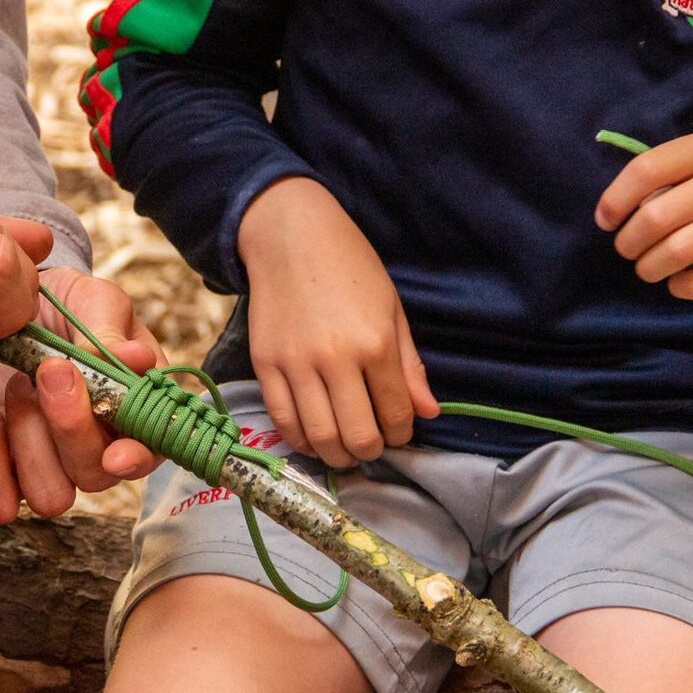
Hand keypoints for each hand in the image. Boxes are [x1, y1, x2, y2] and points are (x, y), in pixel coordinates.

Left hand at [0, 267, 164, 523]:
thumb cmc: (61, 306)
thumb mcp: (91, 301)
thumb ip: (110, 331)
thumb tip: (137, 359)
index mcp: (135, 414)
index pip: (149, 454)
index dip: (136, 459)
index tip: (116, 451)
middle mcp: (95, 451)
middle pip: (96, 476)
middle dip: (72, 427)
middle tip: (51, 368)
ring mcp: (45, 466)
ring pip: (52, 497)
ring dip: (32, 441)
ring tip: (17, 386)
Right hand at [237, 177, 437, 468]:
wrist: (291, 236)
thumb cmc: (350, 267)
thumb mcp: (392, 309)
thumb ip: (409, 366)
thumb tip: (428, 414)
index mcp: (376, 344)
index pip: (396, 414)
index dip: (402, 434)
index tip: (399, 432)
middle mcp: (336, 359)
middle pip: (357, 436)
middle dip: (370, 452)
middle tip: (371, 446)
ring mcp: (296, 364)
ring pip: (319, 437)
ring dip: (336, 456)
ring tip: (343, 450)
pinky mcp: (265, 364)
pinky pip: (283, 420)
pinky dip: (300, 440)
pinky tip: (312, 438)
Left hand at [596, 133, 692, 297]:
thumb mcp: (688, 173)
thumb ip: (652, 186)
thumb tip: (609, 217)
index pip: (645, 170)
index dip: (614, 201)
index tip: (606, 222)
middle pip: (655, 217)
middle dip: (628, 243)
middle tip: (629, 250)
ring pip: (676, 252)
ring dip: (649, 268)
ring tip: (649, 267)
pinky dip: (679, 287)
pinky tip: (680, 279)